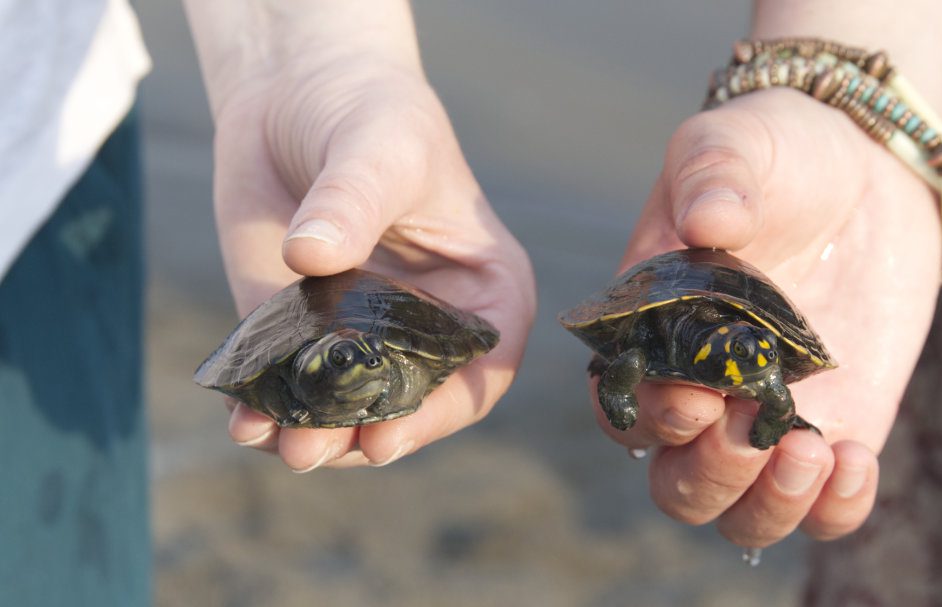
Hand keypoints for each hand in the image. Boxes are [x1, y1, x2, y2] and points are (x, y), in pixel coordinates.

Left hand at [210, 56, 534, 471]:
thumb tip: (311, 258)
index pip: (481, 372)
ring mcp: (363, 331)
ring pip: (348, 405)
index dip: (440, 413)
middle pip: (409, 404)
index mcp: (481, 290)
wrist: (300, 94)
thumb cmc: (372, 112)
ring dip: (312, 434)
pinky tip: (242, 418)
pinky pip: (289, 380)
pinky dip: (266, 407)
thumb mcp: (379, 146)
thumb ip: (353, 201)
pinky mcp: (300, 326)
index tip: (386, 435)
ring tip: (271, 440)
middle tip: (310, 448)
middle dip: (361, 433)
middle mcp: (427, 323)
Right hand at [597, 88, 940, 546]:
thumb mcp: (735, 142)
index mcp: (656, 333)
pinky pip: (824, 507)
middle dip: (709, 474)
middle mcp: (704, 388)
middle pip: (677, 482)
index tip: (695, 398)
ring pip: (742, 511)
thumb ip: (712, 174)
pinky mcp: (840, 424)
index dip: (651, 419)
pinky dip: (834, 508)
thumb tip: (707, 219)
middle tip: (752, 430)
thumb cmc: (778, 149)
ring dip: (768, 505)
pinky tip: (855, 460)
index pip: (624, 408)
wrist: (865, 162)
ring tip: (812, 452)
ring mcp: (771, 414)